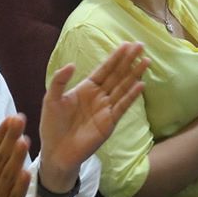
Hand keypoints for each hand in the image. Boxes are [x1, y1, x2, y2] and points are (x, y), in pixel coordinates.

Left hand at [38, 43, 147, 188]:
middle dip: (129, 60)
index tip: (126, 44)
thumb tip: (72, 64)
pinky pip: (122, 106)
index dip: (115, 57)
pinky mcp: (109, 123)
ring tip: (146, 61)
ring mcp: (106, 109)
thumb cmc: (52, 125)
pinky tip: (140, 85)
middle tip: (141, 46)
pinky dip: (131, 96)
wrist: (55, 152)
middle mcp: (99, 96)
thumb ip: (59, 81)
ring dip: (134, 74)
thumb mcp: (51, 99)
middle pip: (117, 75)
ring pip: (123, 88)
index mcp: (86, 88)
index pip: (104, 69)